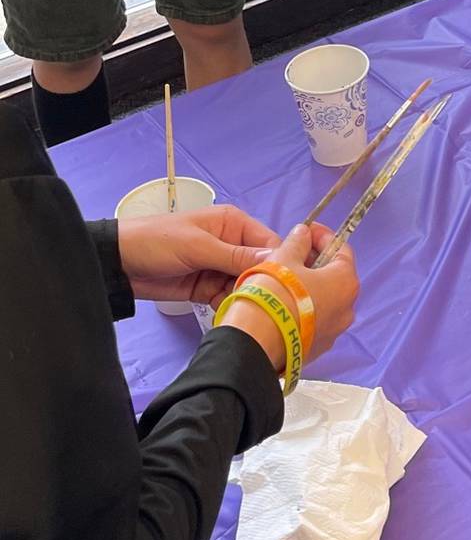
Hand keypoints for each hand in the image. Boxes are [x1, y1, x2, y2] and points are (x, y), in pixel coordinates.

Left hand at [117, 204, 280, 306]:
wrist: (118, 264)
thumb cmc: (158, 242)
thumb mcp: (198, 246)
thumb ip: (236, 256)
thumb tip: (277, 259)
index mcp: (234, 224)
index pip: (268, 244)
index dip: (279, 263)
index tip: (285, 286)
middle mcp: (232, 244)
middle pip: (260, 267)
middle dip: (261, 285)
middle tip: (262, 304)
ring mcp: (219, 267)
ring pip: (245, 285)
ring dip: (245, 298)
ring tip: (245, 312)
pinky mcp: (206, 287)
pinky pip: (227, 297)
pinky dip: (229, 306)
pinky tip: (229, 315)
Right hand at [219, 221, 359, 371]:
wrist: (254, 344)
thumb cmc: (273, 294)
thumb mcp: (284, 258)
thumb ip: (298, 242)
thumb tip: (304, 234)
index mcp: (346, 282)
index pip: (341, 250)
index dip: (323, 237)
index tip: (307, 230)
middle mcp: (347, 309)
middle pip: (334, 276)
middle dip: (315, 262)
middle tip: (293, 253)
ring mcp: (333, 332)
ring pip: (323, 300)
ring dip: (308, 286)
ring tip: (284, 278)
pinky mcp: (316, 348)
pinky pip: (312, 320)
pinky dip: (302, 308)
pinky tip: (283, 303)